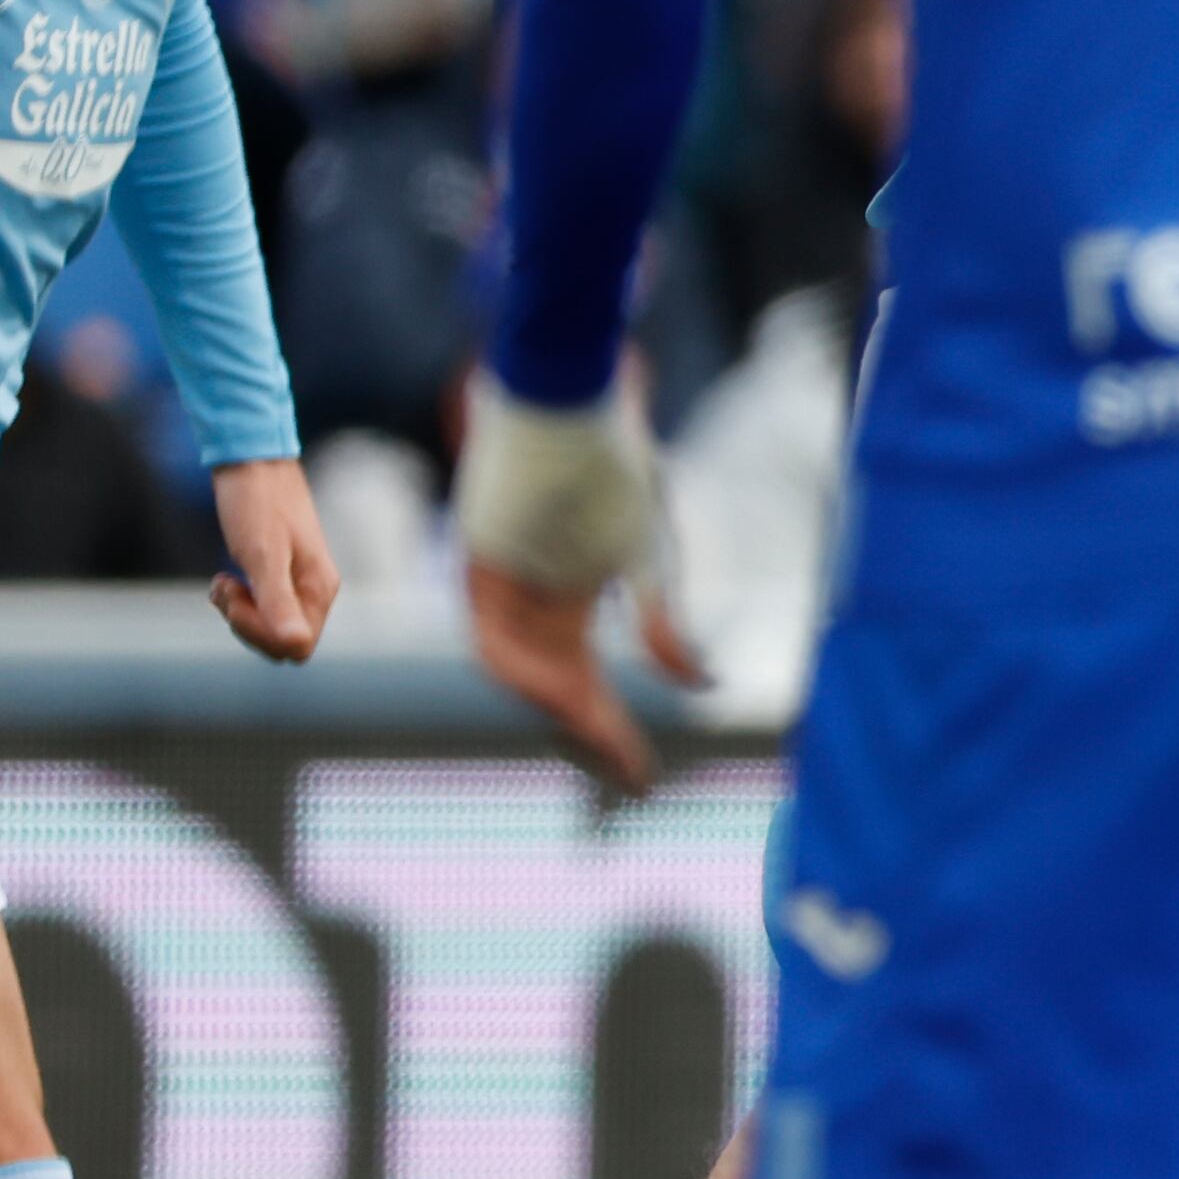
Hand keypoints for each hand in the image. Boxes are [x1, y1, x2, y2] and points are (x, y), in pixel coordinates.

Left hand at [205, 459, 338, 662]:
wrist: (253, 459)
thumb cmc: (257, 503)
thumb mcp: (263, 554)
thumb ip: (278, 602)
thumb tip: (295, 644)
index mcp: (319, 588)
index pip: (297, 645)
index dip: (261, 634)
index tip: (238, 599)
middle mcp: (315, 590)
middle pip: (283, 641)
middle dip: (247, 622)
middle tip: (226, 586)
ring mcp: (299, 582)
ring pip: (270, 626)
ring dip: (239, 611)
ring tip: (223, 580)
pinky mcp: (282, 572)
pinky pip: (264, 608)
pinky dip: (240, 600)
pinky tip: (227, 577)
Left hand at [455, 371, 705, 786]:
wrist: (572, 400)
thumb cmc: (616, 464)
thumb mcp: (651, 552)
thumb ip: (664, 620)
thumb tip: (700, 684)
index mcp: (573, 601)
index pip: (587, 684)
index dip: (613, 731)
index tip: (642, 778)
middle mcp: (534, 604)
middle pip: (555, 687)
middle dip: (591, 731)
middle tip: (627, 772)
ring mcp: (504, 586)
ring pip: (521, 671)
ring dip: (557, 708)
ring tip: (599, 731)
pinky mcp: (479, 563)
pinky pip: (492, 638)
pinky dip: (522, 669)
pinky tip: (558, 687)